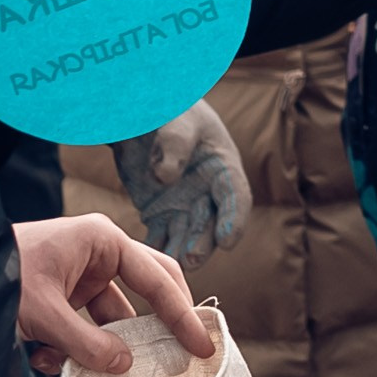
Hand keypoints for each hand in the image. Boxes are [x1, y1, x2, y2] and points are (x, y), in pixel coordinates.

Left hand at [14, 213, 214, 374]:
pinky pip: (86, 330)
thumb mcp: (43, 315)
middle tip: (184, 359)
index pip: (158, 280)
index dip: (183, 316)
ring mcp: (84, 276)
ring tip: (75, 367)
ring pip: (112, 321)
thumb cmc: (0, 277)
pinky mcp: (67, 297)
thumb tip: (125, 367)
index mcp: (103, 241)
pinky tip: (42, 358)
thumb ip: (85, 343)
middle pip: (148, 292)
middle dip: (157, 329)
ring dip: (97, 350)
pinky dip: (70, 351)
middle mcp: (100, 254)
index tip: (203, 348)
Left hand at [111, 98, 248, 267]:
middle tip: (191, 259)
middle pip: (212, 224)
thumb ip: (174, 143)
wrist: (140, 116)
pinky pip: (161, 236)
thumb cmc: (166, 111)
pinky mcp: (161, 214)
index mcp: (223, 167)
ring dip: (181, 252)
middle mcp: (208, 192)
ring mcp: (185, 206)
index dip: (233, 220)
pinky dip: (156, 249)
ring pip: (187, 235)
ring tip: (170, 266)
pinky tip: (147, 260)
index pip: (235, 197)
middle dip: (203, 243)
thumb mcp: (175, 119)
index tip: (227, 241)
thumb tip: (167, 177)